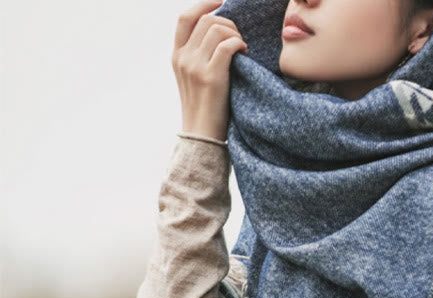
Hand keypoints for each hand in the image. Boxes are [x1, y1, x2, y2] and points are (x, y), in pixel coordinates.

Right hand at [172, 0, 247, 141]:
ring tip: (242, 49)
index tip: (221, 1)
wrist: (202, 137)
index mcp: (177, 55)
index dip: (204, 4)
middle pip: (206, 19)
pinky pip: (227, 46)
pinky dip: (239, 45)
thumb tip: (219, 35)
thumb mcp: (195, 79)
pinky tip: (244, 54)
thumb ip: (199, 56)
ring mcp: (195, 66)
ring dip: (236, 34)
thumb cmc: (206, 110)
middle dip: (228, 23)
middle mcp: (182, 57)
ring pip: (217, 29)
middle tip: (239, 39)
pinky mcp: (210, 77)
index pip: (185, 17)